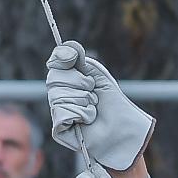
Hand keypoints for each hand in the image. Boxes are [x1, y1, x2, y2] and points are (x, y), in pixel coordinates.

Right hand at [44, 41, 154, 172]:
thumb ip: (81, 61)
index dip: (61, 57)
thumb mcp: (99, 77)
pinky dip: (80, 113)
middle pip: (54, 78)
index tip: (71, 57)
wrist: (123, 131)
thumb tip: (65, 46)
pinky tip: (88, 120)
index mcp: (70, 81)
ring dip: (83, 100)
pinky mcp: (59, 129)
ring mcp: (59, 112)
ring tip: (94, 108)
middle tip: (93, 90)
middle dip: (78, 82)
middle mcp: (61, 95)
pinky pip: (62, 112)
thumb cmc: (115, 106)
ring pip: (58, 96)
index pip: (56, 63)